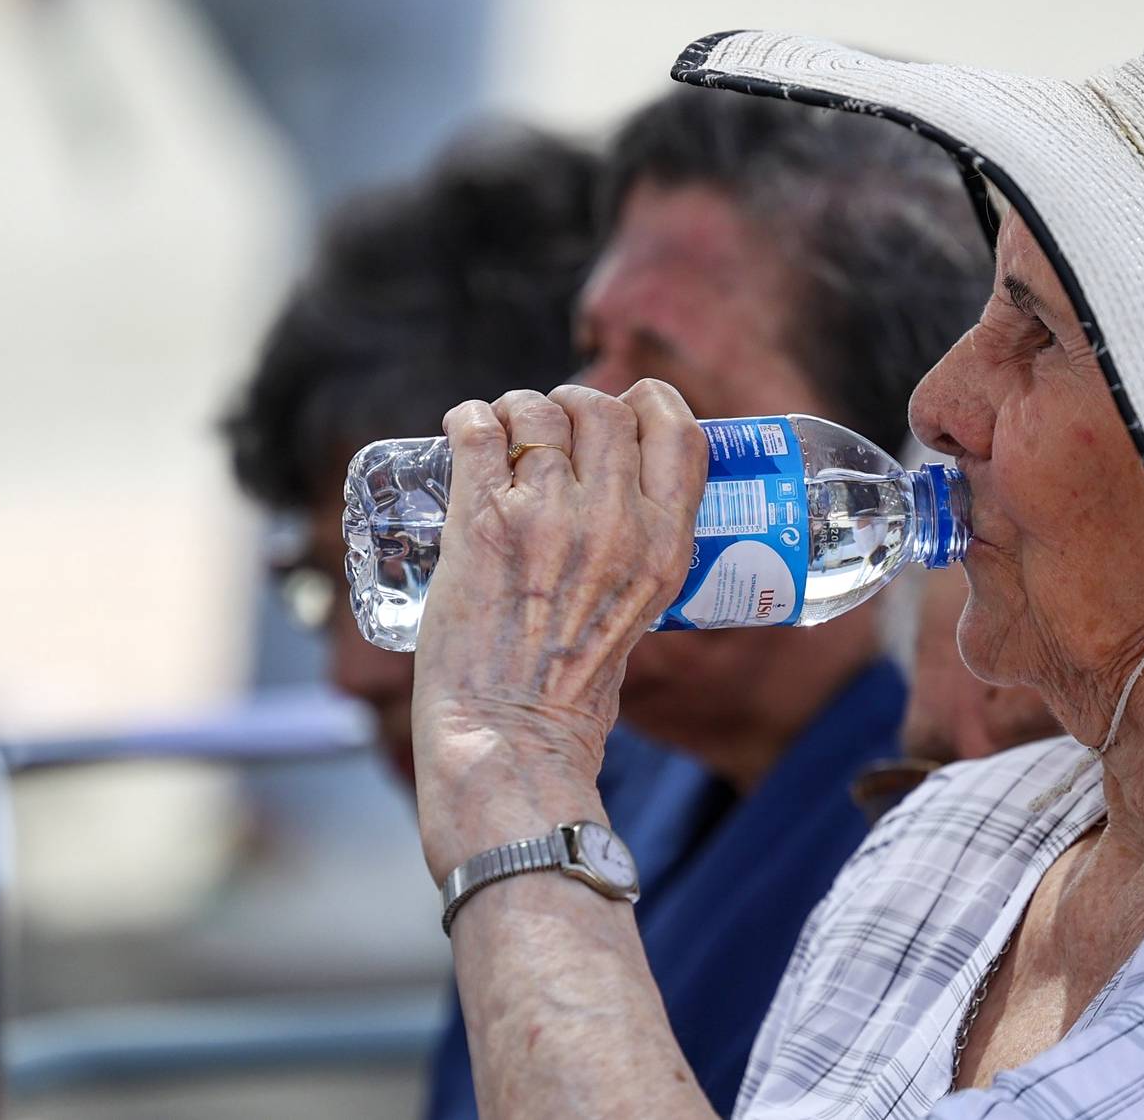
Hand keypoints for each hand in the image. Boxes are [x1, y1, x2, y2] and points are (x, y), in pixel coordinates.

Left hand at [409, 381, 706, 879]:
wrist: (509, 740)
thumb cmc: (571, 691)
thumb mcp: (644, 611)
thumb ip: (639, 552)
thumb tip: (617, 495)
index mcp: (667, 545)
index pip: (679, 430)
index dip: (649, 402)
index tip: (624, 409)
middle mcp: (616, 522)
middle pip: (602, 409)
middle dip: (571, 406)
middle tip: (547, 433)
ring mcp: (548, 517)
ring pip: (536, 410)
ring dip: (515, 412)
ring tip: (501, 438)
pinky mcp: (482, 522)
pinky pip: (477, 428)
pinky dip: (467, 419)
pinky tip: (465, 433)